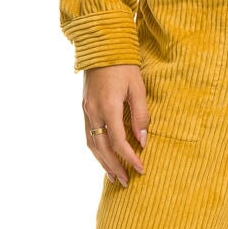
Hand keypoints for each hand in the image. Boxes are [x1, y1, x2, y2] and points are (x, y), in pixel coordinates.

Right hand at [82, 64, 149, 186]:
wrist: (101, 46)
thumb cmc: (123, 65)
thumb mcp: (138, 88)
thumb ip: (140, 115)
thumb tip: (143, 140)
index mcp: (108, 107)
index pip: (119, 141)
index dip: (130, 158)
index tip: (142, 169)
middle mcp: (93, 112)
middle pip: (102, 149)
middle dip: (114, 167)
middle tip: (125, 182)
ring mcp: (86, 111)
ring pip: (92, 144)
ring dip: (103, 163)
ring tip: (113, 177)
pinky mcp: (84, 108)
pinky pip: (88, 136)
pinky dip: (96, 151)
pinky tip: (104, 158)